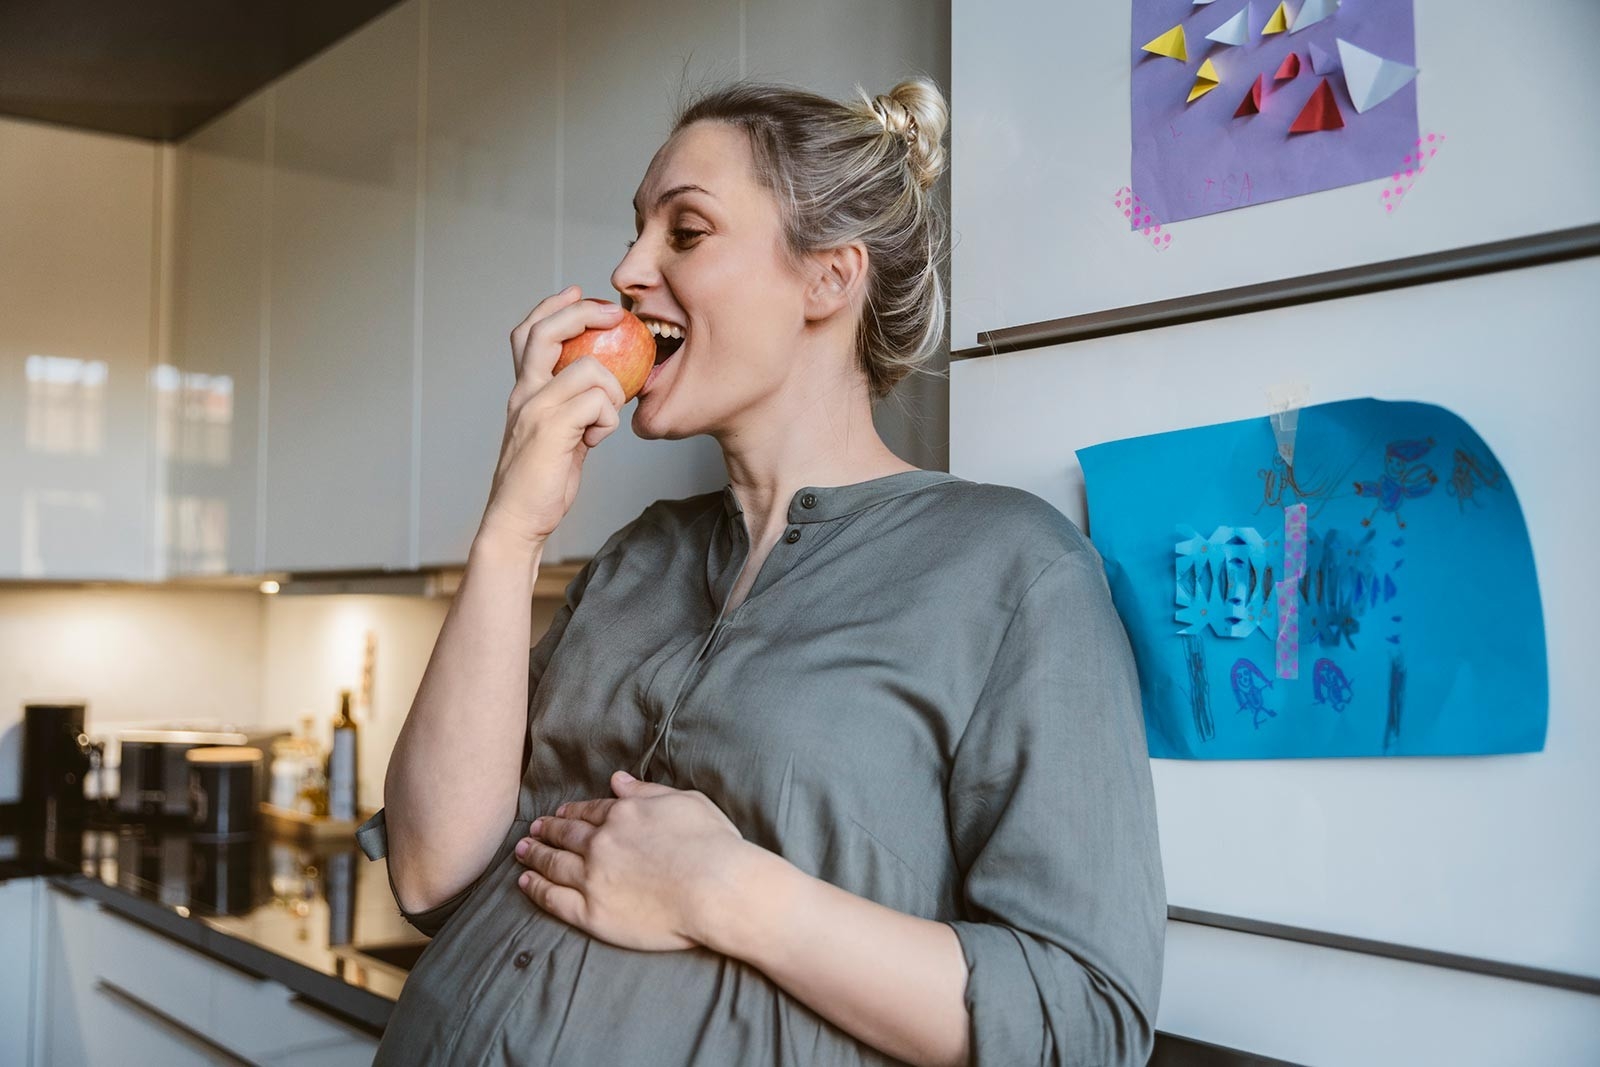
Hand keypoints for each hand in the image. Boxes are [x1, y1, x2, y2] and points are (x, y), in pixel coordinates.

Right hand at [478, 287, 629, 549]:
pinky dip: (608, 420)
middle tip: (614, 315)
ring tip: (601, 424)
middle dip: (585, 312)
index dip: (554, 306)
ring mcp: (536, 408)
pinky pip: (599, 403)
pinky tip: (594, 441)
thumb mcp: (556, 435)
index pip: (529, 333)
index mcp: (523, 391)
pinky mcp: (552, 427)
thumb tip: (602, 391)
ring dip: (612, 393)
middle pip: (548, 330)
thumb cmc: (539, 483)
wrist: (517, 520)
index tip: (578, 291)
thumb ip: (570, 409)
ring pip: (590, 369)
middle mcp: (524, 393)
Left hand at [513, 771, 748, 952]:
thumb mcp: (685, 801)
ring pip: (553, 864)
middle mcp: (601, 843)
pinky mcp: (591, 912)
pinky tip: (525, 882)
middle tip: (532, 830)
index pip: (589, 812)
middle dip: (546, 831)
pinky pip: (554, 898)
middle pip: (565, 835)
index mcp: (623, 814)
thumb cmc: (712, 843)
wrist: (716, 888)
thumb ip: (646, 791)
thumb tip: (617, 780)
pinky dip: (536, 888)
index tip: (560, 813)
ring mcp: (593, 878)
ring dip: (534, 855)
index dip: (572, 812)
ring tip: (521, 852)